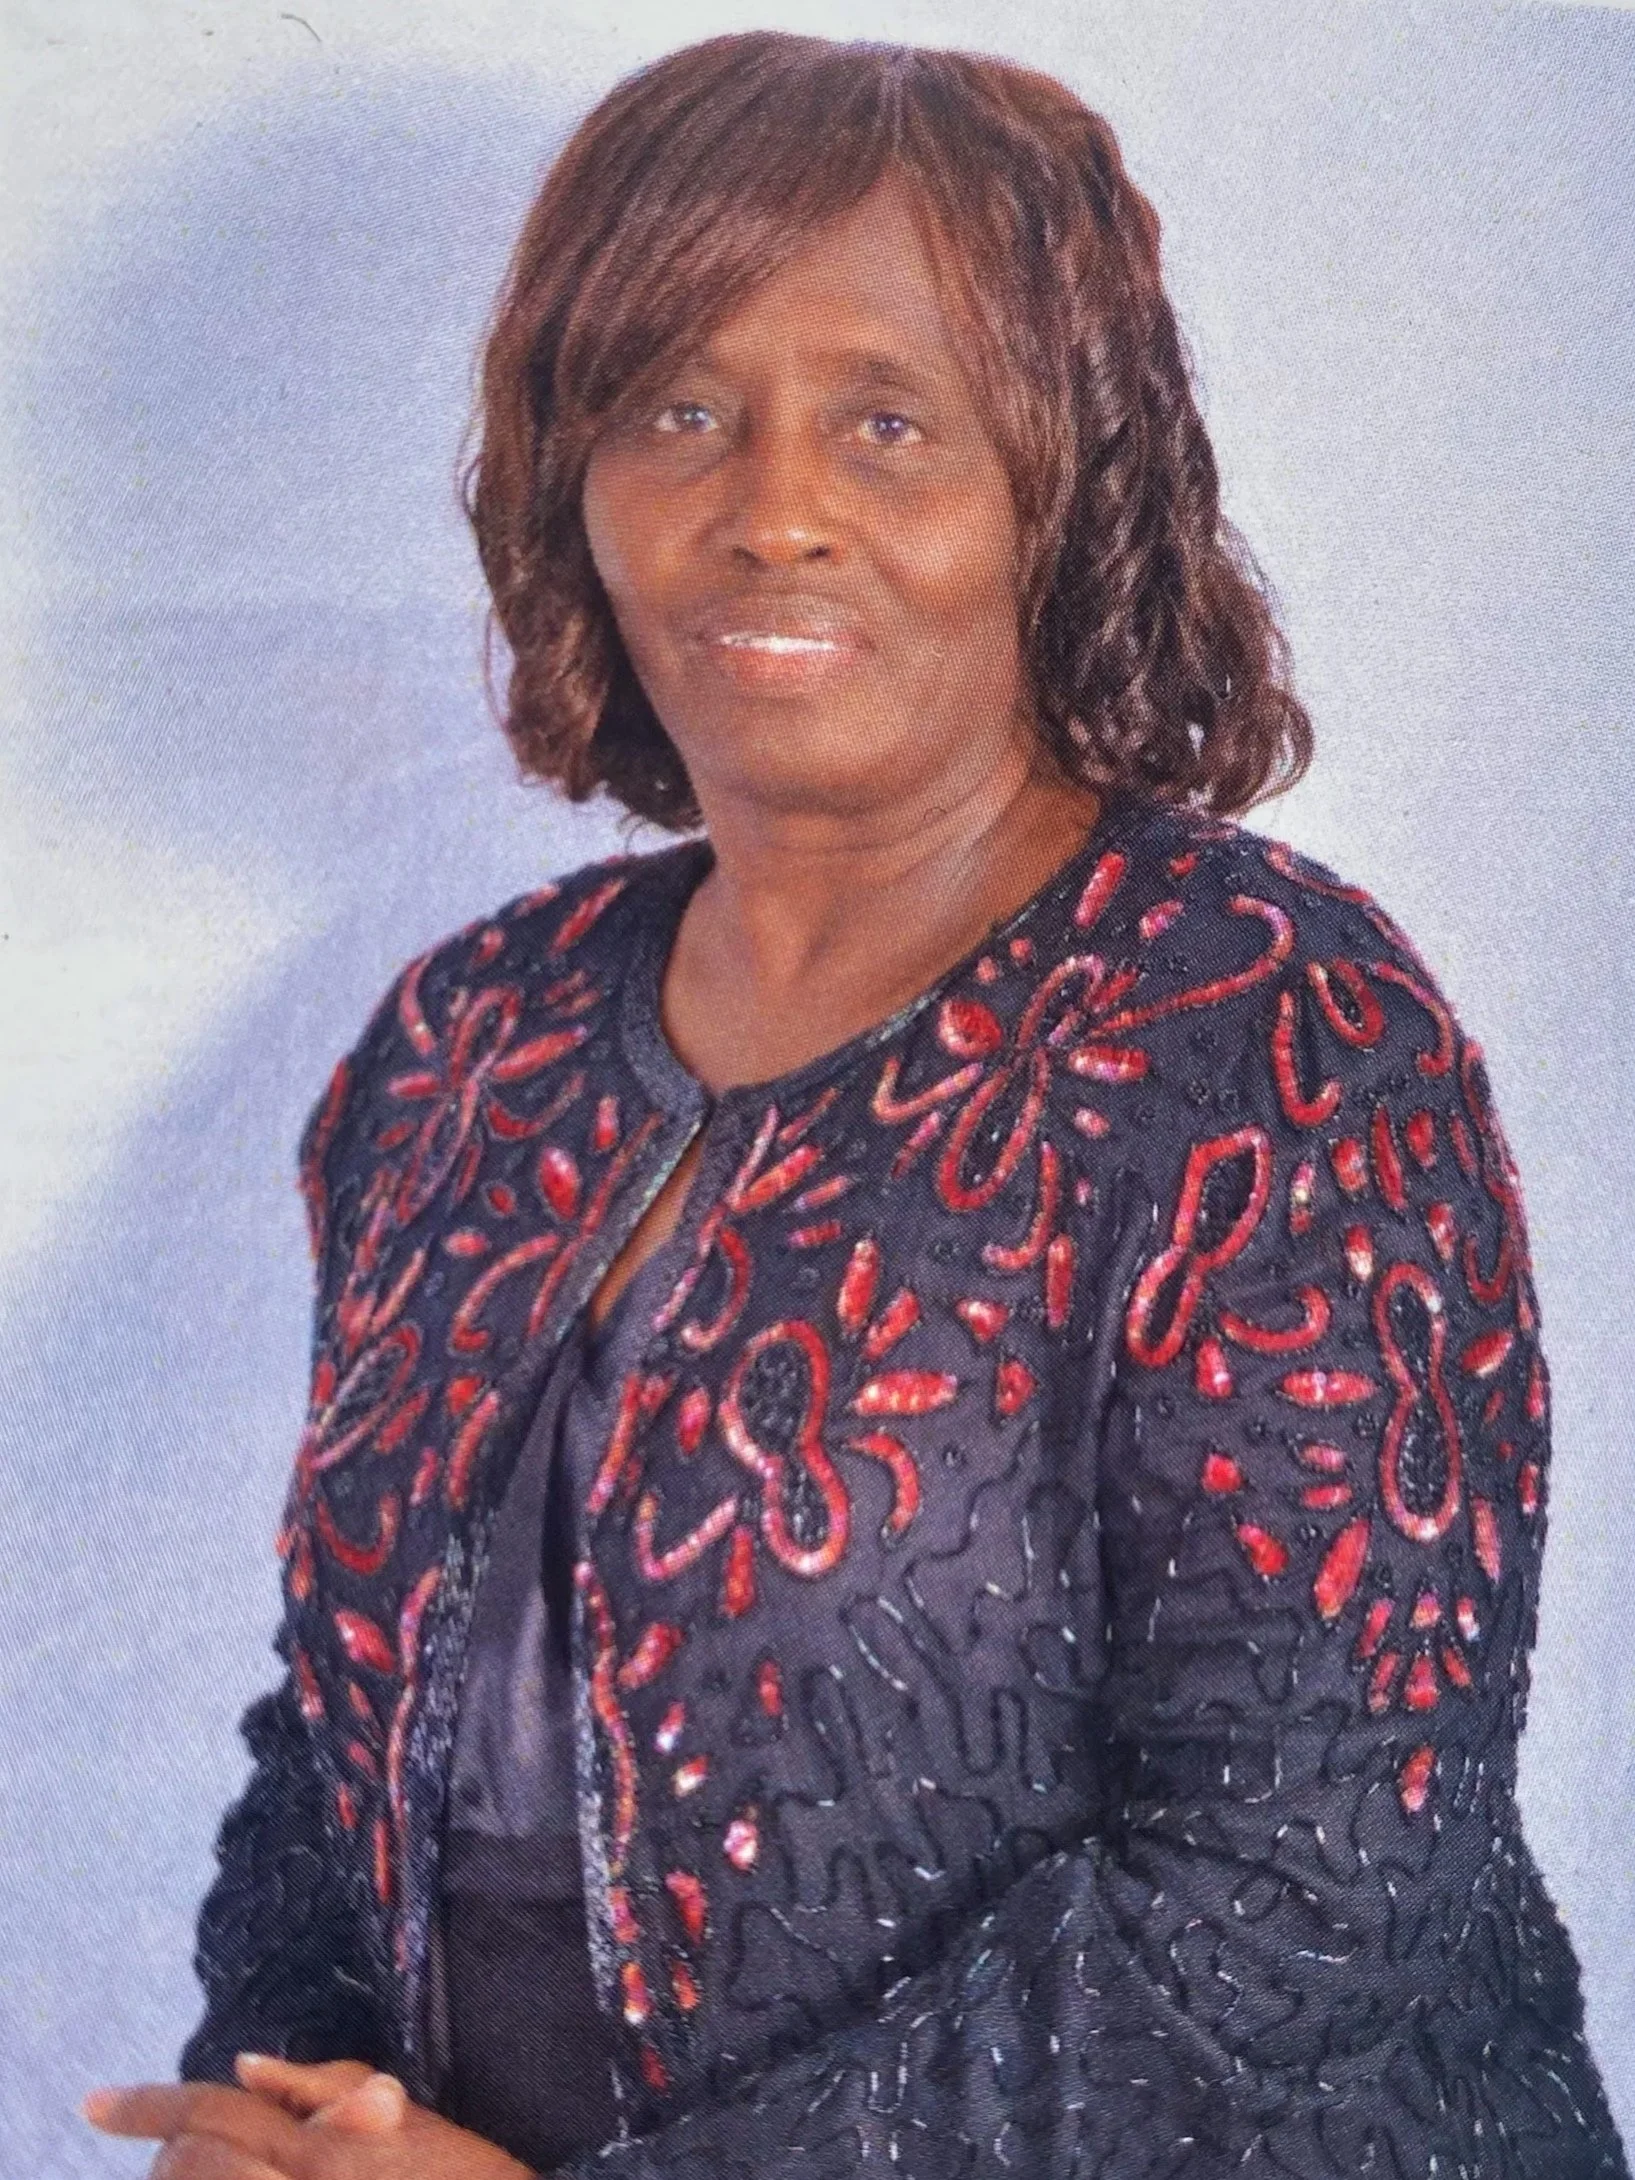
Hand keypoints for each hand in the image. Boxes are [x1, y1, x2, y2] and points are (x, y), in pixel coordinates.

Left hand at [81, 2054, 537, 2177]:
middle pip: (191, 2163)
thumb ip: (330, 2086)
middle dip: (168, 2152)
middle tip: (168, 2146)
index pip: (211, 2110)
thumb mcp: (408, 2118)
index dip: (144, 2105)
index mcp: (325, 2141)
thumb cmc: (472, 2179)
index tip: (93, 2103)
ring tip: (196, 2170)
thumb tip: (247, 2064)